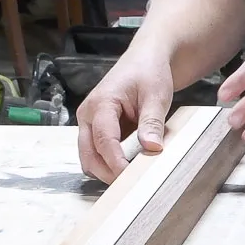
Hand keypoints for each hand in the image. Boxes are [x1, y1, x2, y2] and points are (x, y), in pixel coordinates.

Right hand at [76, 48, 173, 183]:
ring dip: (106, 170)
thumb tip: (152, 148)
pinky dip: (108, 163)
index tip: (132, 177)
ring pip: (89, 157)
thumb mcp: (156, 96)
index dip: (116, 163)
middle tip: (133, 184)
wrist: (145, 60)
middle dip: (108, 172)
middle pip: (89, 154)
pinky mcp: (95, 129)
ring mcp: (89, 122)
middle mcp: (88, 114)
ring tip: (132, 176)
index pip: (104, 141)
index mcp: (101, 103)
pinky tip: (128, 166)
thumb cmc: (149, 73)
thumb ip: (152, 122)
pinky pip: (96, 153)